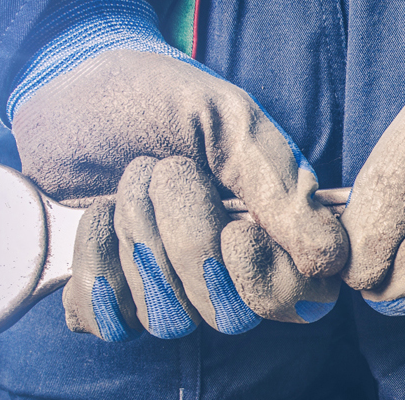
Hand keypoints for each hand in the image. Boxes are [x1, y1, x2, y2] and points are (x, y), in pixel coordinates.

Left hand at [9, 0, 345, 340]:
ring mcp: (163, 286)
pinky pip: (108, 322)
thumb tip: (332, 259)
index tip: (237, 229)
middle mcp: (222, 268)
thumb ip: (281, 186)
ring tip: (128, 182)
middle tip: (168, 171)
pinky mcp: (106, 294)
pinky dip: (97, 263)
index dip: (272, 282)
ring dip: (142, 241)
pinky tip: (95, 215)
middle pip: (229, 315)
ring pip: (169, 320)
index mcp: (270, 229)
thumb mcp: (228, 121)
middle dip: (189, 240)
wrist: (71, 83)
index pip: (301, 300)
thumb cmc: (159, 97)